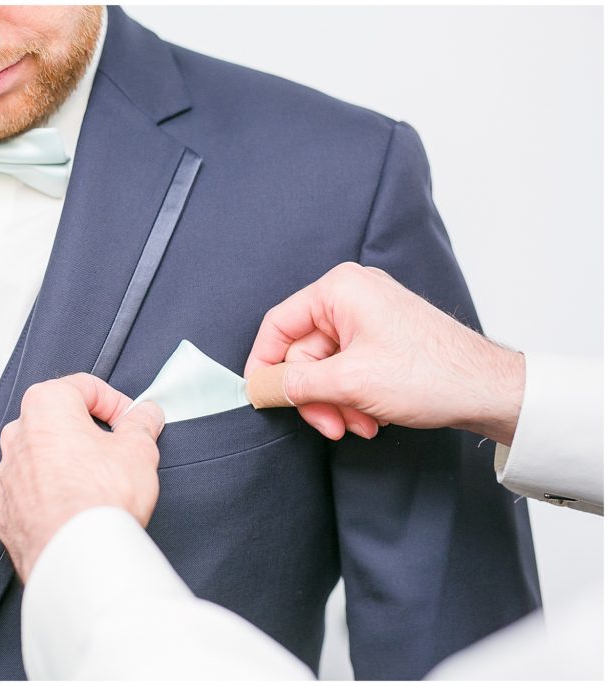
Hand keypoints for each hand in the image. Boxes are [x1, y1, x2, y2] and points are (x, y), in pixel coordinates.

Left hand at [0, 373, 164, 580]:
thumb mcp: (139, 450)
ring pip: (40, 457)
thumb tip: (145, 415)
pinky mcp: (4, 510)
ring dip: (66, 464)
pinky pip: (29, 492)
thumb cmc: (99, 500)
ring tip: (97, 485)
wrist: (76, 557)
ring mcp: (6, 474)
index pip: (85, 386)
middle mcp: (17, 435)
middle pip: (57, 420)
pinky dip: (49, 495)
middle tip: (117, 452)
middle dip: (88, 432)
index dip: (116, 403)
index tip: (131, 421)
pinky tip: (75, 509)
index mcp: (46, 406)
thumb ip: (142, 424)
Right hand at [245, 262, 524, 444]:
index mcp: (339, 289)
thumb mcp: (347, 383)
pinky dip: (353, 397)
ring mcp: (369, 317)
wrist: (489, 390)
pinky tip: (372, 417)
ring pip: (326, 367)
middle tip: (329, 424)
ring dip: (336, 402)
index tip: (262, 396)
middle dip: (315, 395)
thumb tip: (260, 387)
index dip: (265, 365)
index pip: (278, 325)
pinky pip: (347, 369)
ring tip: (359, 425)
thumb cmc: (430, 374)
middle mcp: (352, 296)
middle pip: (303, 353)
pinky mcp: (382, 339)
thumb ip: (294, 384)